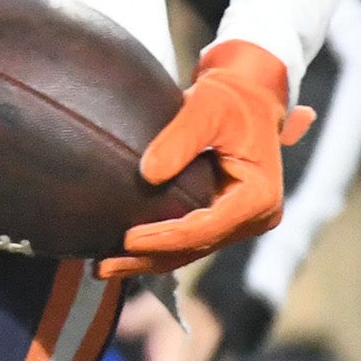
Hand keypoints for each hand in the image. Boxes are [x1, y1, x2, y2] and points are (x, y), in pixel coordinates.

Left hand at [99, 41, 313, 277]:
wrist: (249, 94)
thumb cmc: (229, 98)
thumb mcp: (205, 108)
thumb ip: (179, 139)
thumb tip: (146, 175)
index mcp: (258, 198)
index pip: (205, 228)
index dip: (165, 237)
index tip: (126, 238)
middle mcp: (255, 217)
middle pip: (196, 247)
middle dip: (149, 258)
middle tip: (103, 266)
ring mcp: (240, 220)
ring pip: (191, 249)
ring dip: (149, 260)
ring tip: (103, 267)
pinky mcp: (225, 216)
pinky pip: (190, 237)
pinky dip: (159, 246)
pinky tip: (123, 251)